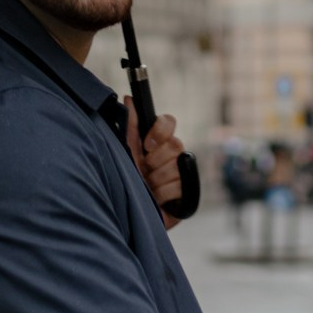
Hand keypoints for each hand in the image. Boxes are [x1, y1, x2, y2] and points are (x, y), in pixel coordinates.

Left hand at [124, 108, 186, 229]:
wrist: (128, 214)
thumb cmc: (126, 182)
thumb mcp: (125, 153)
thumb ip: (129, 126)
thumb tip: (129, 98)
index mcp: (156, 143)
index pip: (168, 122)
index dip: (160, 132)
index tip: (146, 145)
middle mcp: (171, 155)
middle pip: (175, 144)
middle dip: (155, 161)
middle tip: (144, 171)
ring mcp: (182, 174)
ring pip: (176, 167)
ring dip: (157, 181)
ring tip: (147, 189)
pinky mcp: (188, 193)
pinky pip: (181, 186)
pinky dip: (164, 195)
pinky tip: (157, 200)